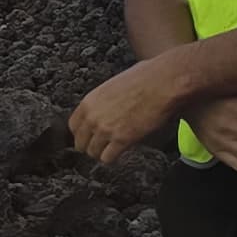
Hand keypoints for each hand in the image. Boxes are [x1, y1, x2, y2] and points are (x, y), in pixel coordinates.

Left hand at [69, 55, 195, 164]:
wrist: (163, 82)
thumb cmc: (145, 77)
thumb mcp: (114, 85)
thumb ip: (104, 100)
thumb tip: (108, 106)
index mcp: (89, 101)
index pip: (74, 126)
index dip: (82, 134)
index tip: (89, 137)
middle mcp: (93, 117)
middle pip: (81, 143)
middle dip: (91, 146)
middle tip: (102, 147)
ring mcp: (105, 129)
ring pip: (94, 153)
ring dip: (103, 153)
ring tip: (112, 151)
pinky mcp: (122, 139)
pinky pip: (108, 158)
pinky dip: (114, 158)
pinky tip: (121, 154)